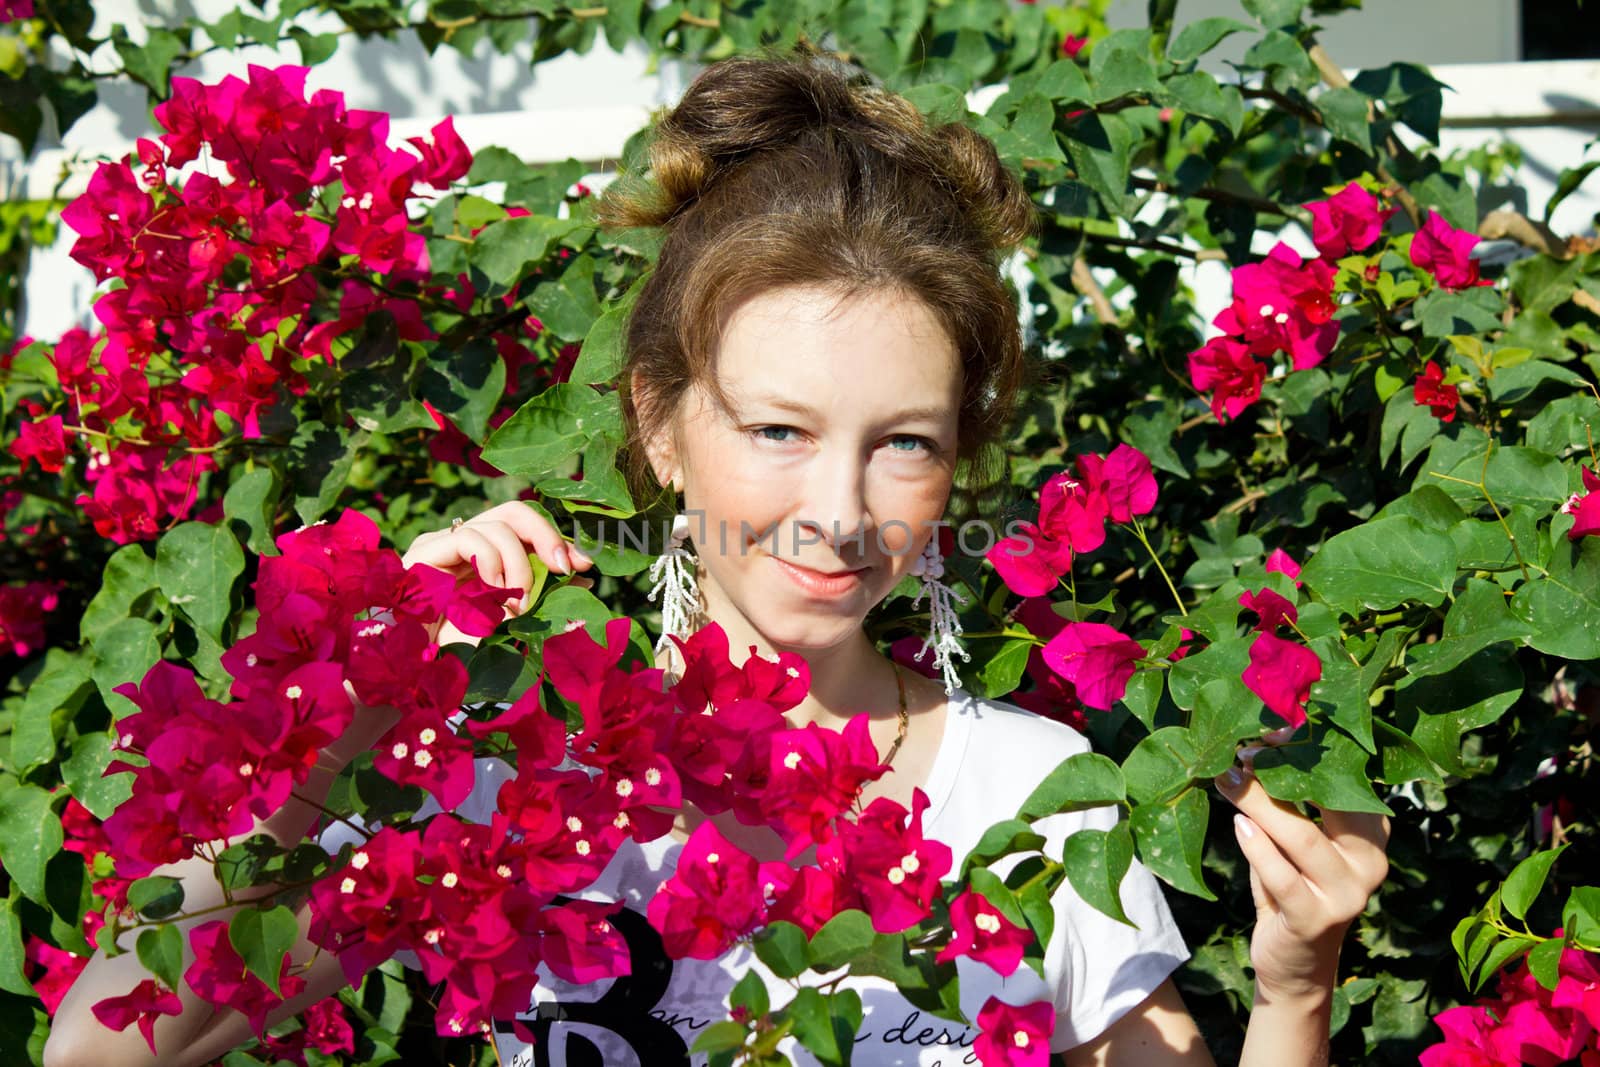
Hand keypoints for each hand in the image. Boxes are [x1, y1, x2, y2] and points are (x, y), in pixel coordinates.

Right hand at [400, 501, 594, 646]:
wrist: (414, 673)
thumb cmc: (462, 652)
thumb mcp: (514, 620)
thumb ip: (542, 596)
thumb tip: (584, 579)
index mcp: (484, 556)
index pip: (524, 529)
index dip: (556, 540)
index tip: (584, 566)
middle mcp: (462, 544)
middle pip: (512, 513)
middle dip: (546, 535)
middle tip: (563, 568)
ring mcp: (441, 545)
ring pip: (496, 527)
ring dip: (519, 567)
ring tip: (517, 606)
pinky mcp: (423, 553)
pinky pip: (468, 538)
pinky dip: (491, 563)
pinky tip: (494, 593)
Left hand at [1213, 751, 1390, 1001]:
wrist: (1295, 966)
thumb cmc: (1291, 888)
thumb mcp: (1295, 841)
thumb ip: (1287, 802)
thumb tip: (1249, 750)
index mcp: (1372, 833)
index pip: (1348, 779)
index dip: (1311, 748)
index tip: (1274, 726)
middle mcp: (1370, 861)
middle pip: (1326, 801)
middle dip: (1282, 770)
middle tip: (1242, 749)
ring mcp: (1348, 893)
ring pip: (1300, 836)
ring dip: (1258, 803)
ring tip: (1228, 780)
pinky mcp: (1317, 918)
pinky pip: (1281, 874)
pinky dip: (1256, 847)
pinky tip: (1238, 825)